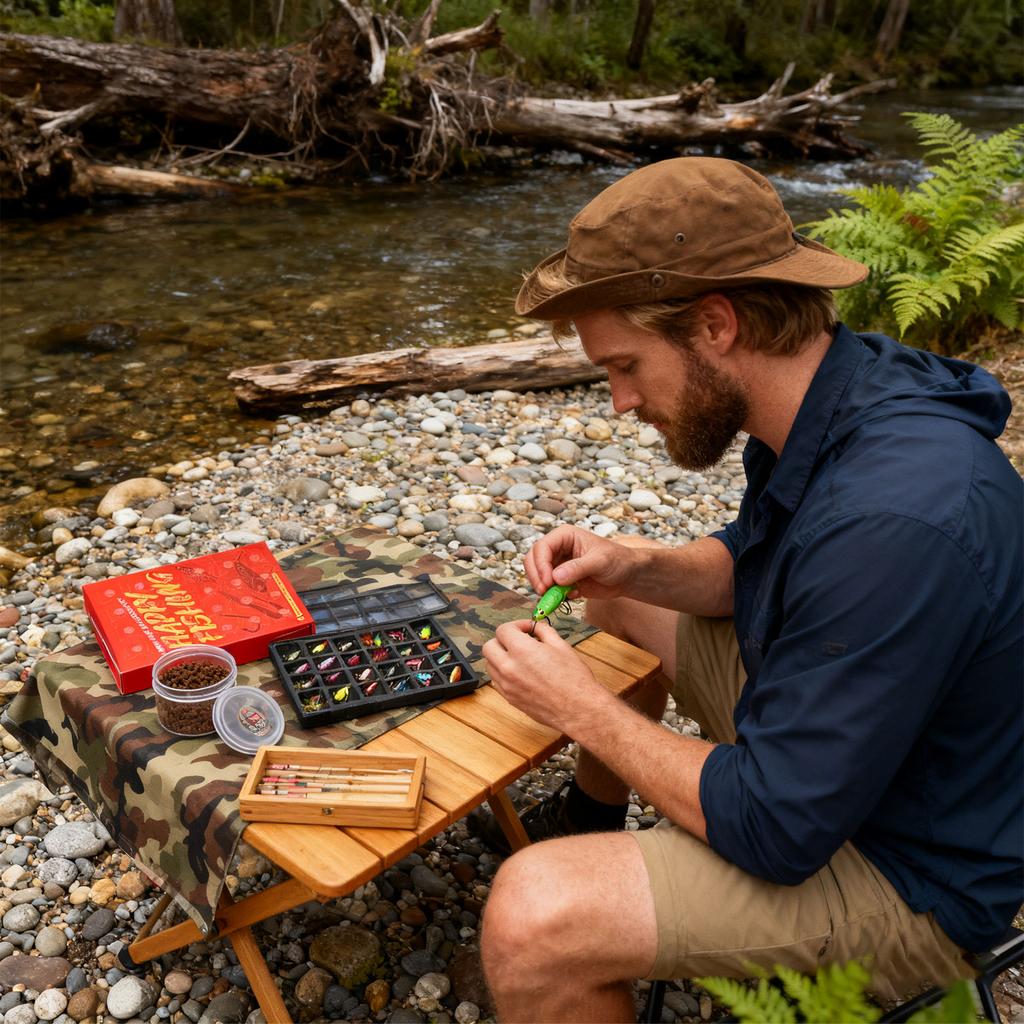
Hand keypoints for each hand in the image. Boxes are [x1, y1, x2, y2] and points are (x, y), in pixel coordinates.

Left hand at [482, 620, 612, 734]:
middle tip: (520, 641)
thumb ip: (543, 631)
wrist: (578, 708)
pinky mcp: (510, 699)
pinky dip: (503, 673)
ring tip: (520, 658)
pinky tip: (520, 673)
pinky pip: (496, 681)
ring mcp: (507, 685)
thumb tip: (535, 627)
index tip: (528, 630)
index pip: (503, 630)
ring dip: (500, 657)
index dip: (517, 625)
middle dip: (503, 640)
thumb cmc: (574, 678)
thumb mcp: (561, 645)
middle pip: (489, 647)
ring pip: (490, 664)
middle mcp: (509, 668)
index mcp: (522, 650)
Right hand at [524, 525, 638, 600]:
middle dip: (536, 577)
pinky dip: (554, 596)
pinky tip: (573, 595)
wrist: (628, 576)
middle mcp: (558, 549)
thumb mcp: (599, 561)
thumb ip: (578, 568)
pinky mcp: (562, 581)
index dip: (540, 565)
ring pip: (537, 576)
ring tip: (560, 596)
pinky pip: (549, 589)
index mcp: (564, 536)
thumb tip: (556, 577)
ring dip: (544, 588)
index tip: (548, 582)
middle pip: (532, 561)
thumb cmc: (617, 560)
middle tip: (545, 592)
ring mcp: (558, 565)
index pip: (541, 548)